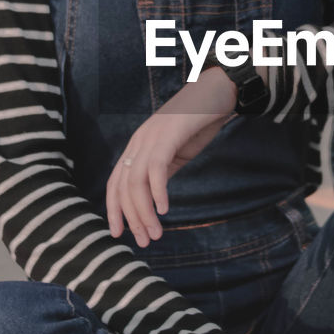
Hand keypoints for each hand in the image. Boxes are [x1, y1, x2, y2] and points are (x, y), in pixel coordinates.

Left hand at [106, 66, 237, 246]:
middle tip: (144, 241)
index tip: (120, 234)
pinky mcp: (168, 134)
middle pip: (122, 187)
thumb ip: (162, 169)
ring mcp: (152, 136)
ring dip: (144, 212)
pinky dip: (157, 192)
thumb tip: (152, 197)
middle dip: (131, 218)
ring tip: (155, 233)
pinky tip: (164, 209)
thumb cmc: (200, 121)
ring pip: (136, 182)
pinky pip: (156, 169)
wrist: (219, 91)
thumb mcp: (176, 151)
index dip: (114, 210)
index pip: (116, 183)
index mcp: (138, 146)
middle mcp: (139, 141)